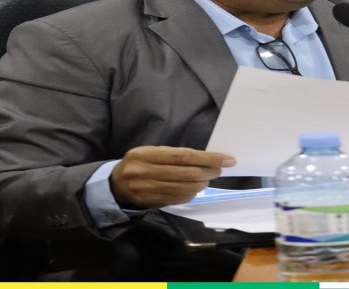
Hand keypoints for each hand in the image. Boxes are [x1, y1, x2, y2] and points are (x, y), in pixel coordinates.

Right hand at [110, 145, 235, 208]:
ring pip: (183, 189)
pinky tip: (195, 188)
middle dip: (208, 171)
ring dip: (201, 184)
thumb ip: (173, 155)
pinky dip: (191, 194)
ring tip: (207, 178)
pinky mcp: (151, 203)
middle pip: (186, 173)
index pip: (184, 156)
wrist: (115, 184)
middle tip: (219, 169)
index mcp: (146, 155)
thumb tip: (205, 159)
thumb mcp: (150, 152)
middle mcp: (145, 172)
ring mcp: (147, 190)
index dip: (208, 158)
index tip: (226, 159)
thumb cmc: (139, 163)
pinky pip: (177, 199)